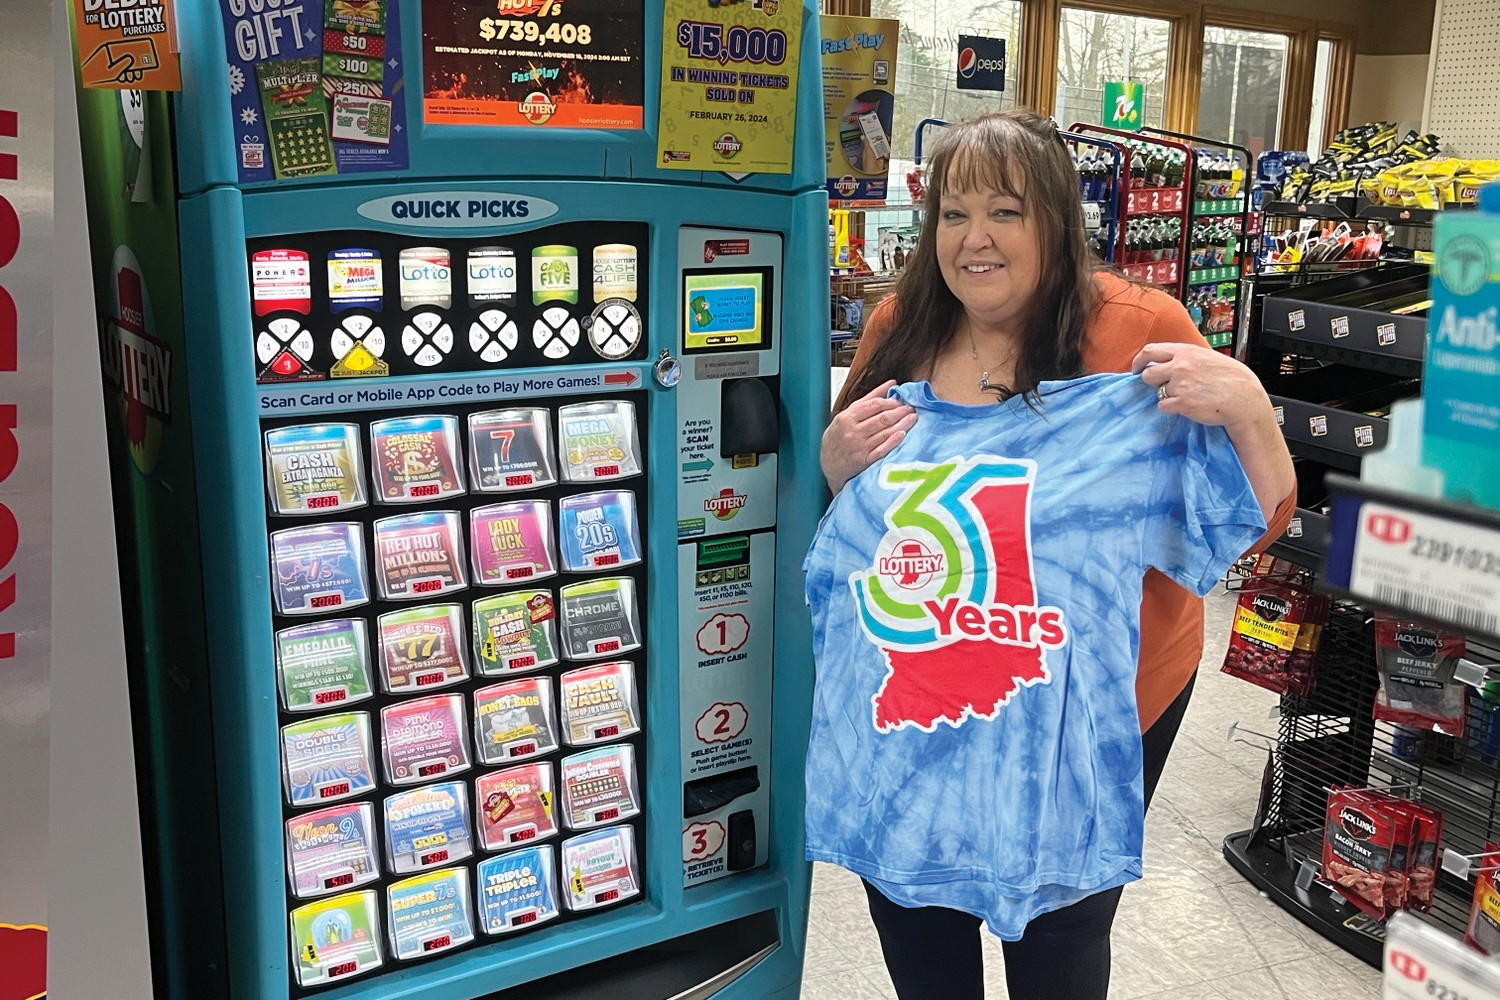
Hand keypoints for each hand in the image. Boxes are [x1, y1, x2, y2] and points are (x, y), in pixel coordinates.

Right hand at [821, 380, 915, 492]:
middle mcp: (853, 432)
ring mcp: (859, 447)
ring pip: (884, 433)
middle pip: (882, 418)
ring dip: (902, 424)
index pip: (874, 405)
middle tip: (911, 408)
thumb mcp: (847, 415)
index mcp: (847, 418)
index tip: (901, 401)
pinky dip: (893, 442)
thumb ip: (869, 399)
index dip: (891, 402)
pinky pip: (882, 450)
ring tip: (913, 418)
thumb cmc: (838, 437)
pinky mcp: (864, 461)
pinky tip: (903, 434)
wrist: (829, 464)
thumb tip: (890, 384)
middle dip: (900, 412)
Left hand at [1131, 343, 1273, 430]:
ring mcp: (1180, 384)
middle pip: (1148, 374)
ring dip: (1166, 395)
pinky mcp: (1182, 403)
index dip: (1139, 361)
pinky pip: (1163, 406)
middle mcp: (1180, 365)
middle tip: (1160, 387)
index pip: (1151, 351)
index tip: (1136, 369)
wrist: (1243, 398)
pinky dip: (1172, 408)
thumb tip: (1165, 362)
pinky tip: (1188, 406)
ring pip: (1157, 392)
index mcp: (1185, 351)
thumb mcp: (1206, 357)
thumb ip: (1185, 358)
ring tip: (1185, 396)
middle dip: (1151, 382)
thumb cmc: (1229, 378)